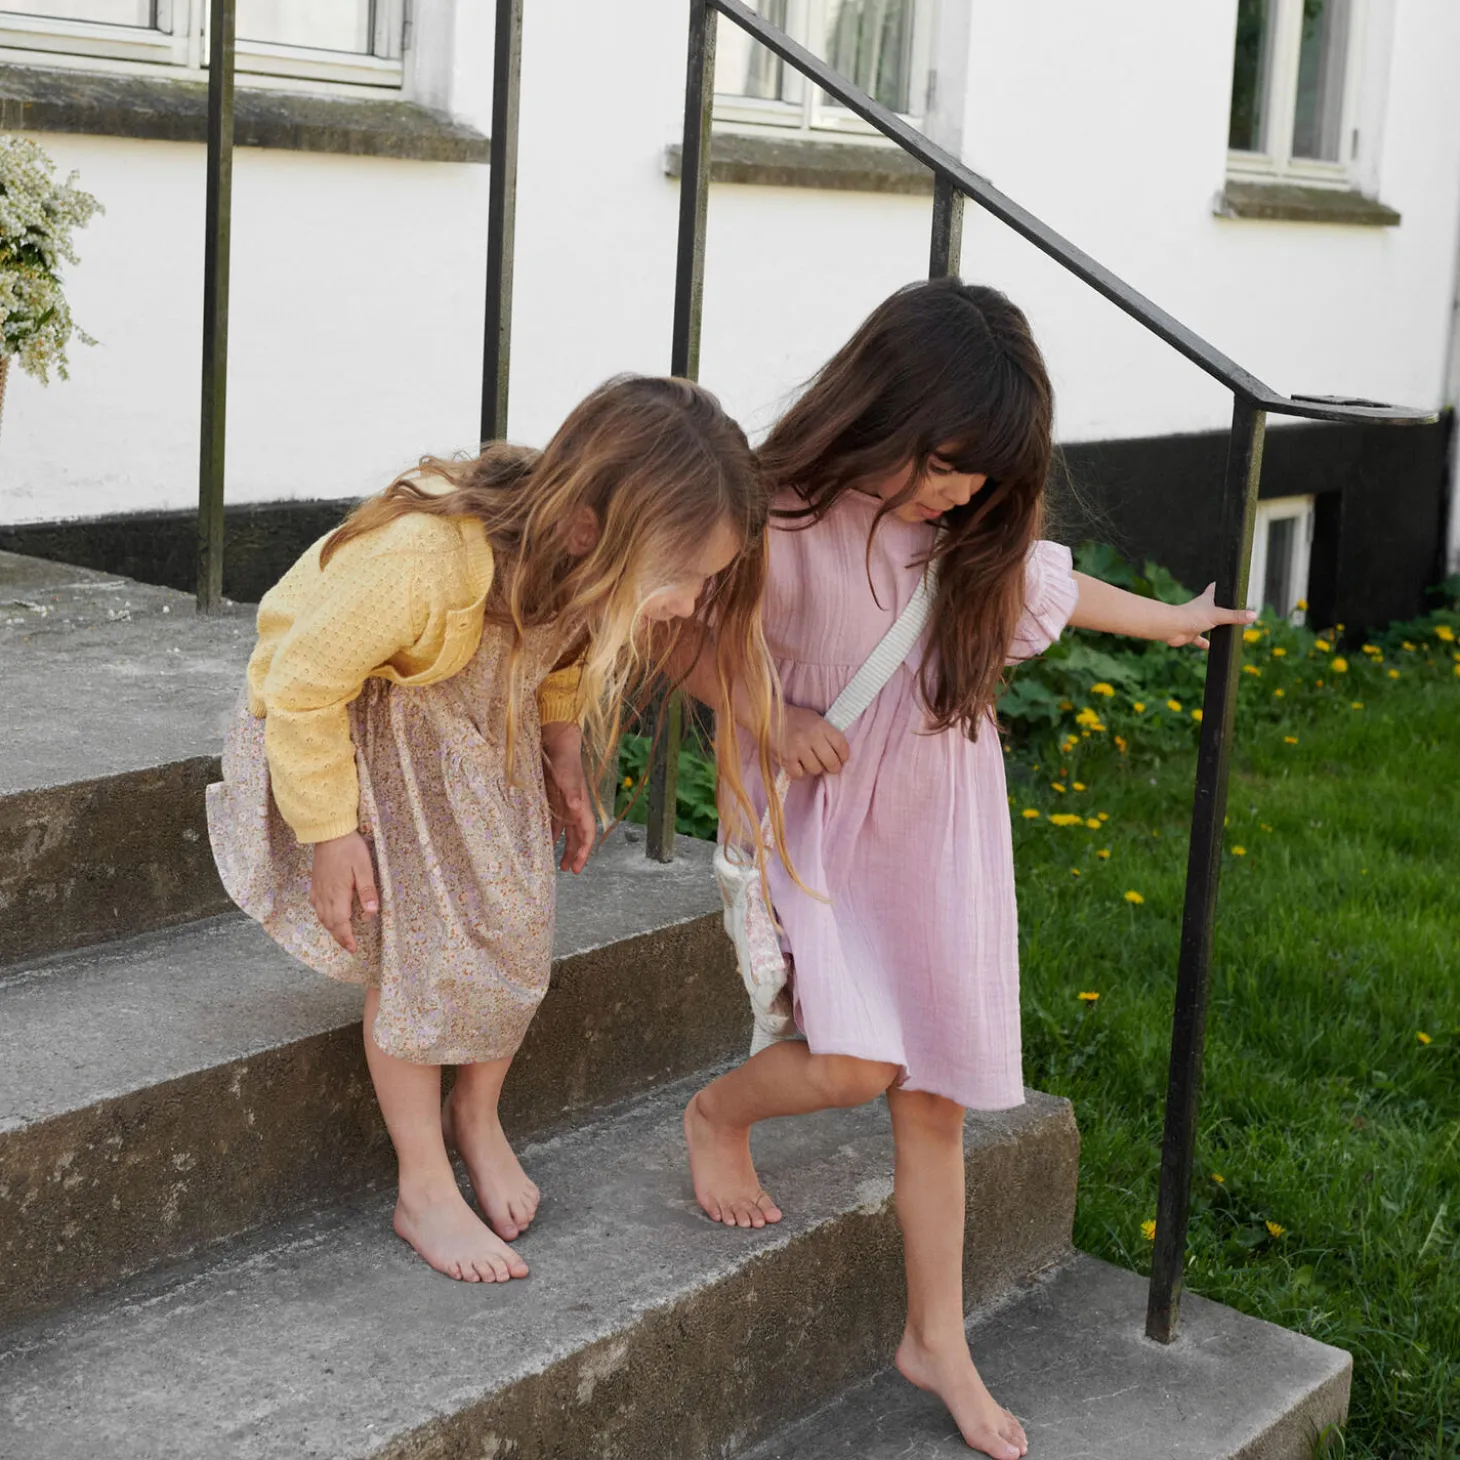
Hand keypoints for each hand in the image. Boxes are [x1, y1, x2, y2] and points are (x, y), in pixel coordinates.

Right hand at [310, 830, 377, 952]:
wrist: (329, 832)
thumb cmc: (349, 848)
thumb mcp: (364, 867)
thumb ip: (367, 891)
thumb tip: (372, 913)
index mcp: (337, 893)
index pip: (341, 923)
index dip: (347, 938)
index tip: (353, 948)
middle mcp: (324, 894)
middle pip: (330, 923)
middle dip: (339, 937)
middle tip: (349, 946)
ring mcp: (318, 889)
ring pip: (321, 916)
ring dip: (331, 928)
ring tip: (342, 935)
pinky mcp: (315, 883)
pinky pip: (316, 906)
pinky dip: (323, 916)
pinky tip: (329, 916)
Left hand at [542, 721, 595, 872]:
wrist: (557, 740)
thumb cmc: (564, 758)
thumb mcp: (567, 775)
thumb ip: (572, 791)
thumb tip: (576, 808)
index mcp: (581, 804)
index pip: (587, 832)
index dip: (584, 850)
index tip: (578, 866)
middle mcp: (575, 806)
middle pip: (579, 835)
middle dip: (576, 853)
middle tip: (571, 870)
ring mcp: (564, 803)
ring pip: (568, 831)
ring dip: (566, 847)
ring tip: (560, 863)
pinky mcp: (553, 799)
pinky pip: (555, 822)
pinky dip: (553, 834)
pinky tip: (545, 842)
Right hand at [777, 704, 849, 780]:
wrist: (768, 716)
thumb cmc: (794, 718)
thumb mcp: (814, 718)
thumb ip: (826, 733)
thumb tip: (838, 753)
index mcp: (821, 725)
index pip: (841, 745)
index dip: (844, 756)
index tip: (841, 759)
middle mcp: (812, 737)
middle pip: (831, 762)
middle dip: (832, 767)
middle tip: (829, 767)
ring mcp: (798, 748)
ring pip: (816, 769)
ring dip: (814, 769)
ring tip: (808, 762)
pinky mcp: (786, 758)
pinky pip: (799, 775)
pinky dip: (799, 773)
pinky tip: (796, 766)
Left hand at [1166, 583, 1258, 649]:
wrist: (1171, 628)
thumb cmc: (1191, 616)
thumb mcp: (1218, 615)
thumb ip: (1235, 616)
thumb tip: (1254, 615)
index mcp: (1207, 599)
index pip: (1215, 588)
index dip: (1220, 585)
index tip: (1225, 583)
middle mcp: (1201, 609)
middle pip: (1212, 606)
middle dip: (1220, 608)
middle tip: (1231, 609)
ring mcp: (1195, 621)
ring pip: (1205, 623)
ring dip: (1213, 626)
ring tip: (1224, 629)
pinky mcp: (1189, 633)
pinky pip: (1197, 639)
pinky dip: (1203, 642)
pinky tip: (1208, 646)